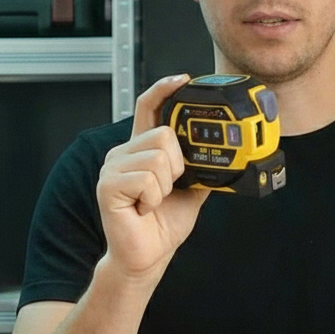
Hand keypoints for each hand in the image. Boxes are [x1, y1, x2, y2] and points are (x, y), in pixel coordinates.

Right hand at [96, 74, 210, 281]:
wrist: (149, 255)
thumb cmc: (163, 223)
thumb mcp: (191, 189)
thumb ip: (199, 166)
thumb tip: (226, 154)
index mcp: (141, 149)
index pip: (147, 107)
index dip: (164, 89)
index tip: (183, 78)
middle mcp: (123, 153)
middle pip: (162, 133)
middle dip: (177, 165)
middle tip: (169, 188)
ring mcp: (112, 168)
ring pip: (158, 157)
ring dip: (166, 185)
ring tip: (155, 201)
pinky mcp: (108, 186)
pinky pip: (147, 178)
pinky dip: (154, 197)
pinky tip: (144, 208)